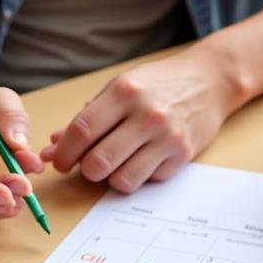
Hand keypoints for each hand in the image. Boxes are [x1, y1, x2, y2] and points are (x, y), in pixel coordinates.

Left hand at [41, 48, 239, 192]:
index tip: (59, 161)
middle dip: (86, 170)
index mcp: (124, 93)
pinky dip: (139, 175)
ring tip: (116, 164)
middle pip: (98, 162)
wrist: (209, 81)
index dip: (64, 153)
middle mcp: (146, 115)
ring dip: (112, 178)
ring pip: (122, 180)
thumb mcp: (120, 90)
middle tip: (88, 165)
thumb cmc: (158, 85)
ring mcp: (167, 138)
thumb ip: (87, 118)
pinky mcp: (182, 156)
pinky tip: (142, 159)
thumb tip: (52, 145)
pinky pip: (147, 180)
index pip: (82, 131)